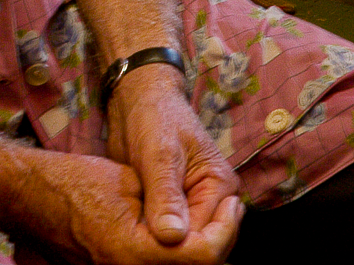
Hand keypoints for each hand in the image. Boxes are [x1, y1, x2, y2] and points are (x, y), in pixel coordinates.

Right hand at [9, 145, 239, 264]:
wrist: (31, 198)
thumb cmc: (76, 182)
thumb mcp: (131, 181)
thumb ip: (170, 206)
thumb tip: (204, 227)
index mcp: (135, 251)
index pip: (203, 256)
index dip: (226, 230)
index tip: (233, 204)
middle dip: (219, 242)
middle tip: (229, 212)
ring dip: (201, 250)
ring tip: (212, 218)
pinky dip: (178, 254)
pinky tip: (185, 231)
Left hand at [106, 65, 240, 252]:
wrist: (139, 102)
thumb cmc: (155, 118)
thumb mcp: (159, 154)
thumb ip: (165, 195)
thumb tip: (172, 238)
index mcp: (221, 186)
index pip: (205, 236)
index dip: (178, 248)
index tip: (146, 245)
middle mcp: (213, 201)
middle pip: (198, 246)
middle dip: (171, 251)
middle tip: (136, 242)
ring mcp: (194, 207)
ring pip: (182, 246)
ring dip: (159, 248)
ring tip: (132, 238)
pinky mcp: (174, 210)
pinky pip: (168, 237)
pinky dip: (152, 240)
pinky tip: (132, 234)